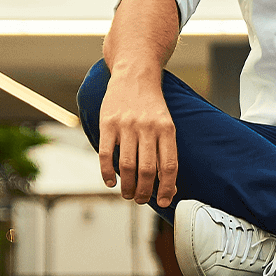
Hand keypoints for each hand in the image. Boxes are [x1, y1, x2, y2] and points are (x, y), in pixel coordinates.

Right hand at [97, 70, 178, 206]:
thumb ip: (166, 150)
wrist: (135, 73)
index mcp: (167, 129)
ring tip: (128, 194)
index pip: (169, 165)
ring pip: (126, 166)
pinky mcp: (107, 123)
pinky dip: (107, 173)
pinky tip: (110, 182)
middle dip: (145, 192)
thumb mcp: (166, 123)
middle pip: (147, 170)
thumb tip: (170, 186)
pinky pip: (105, 154)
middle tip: (142, 200)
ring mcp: (126, 125)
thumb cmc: (152, 105)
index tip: (165, 201)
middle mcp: (147, 127)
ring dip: (127, 186)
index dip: (167, 188)